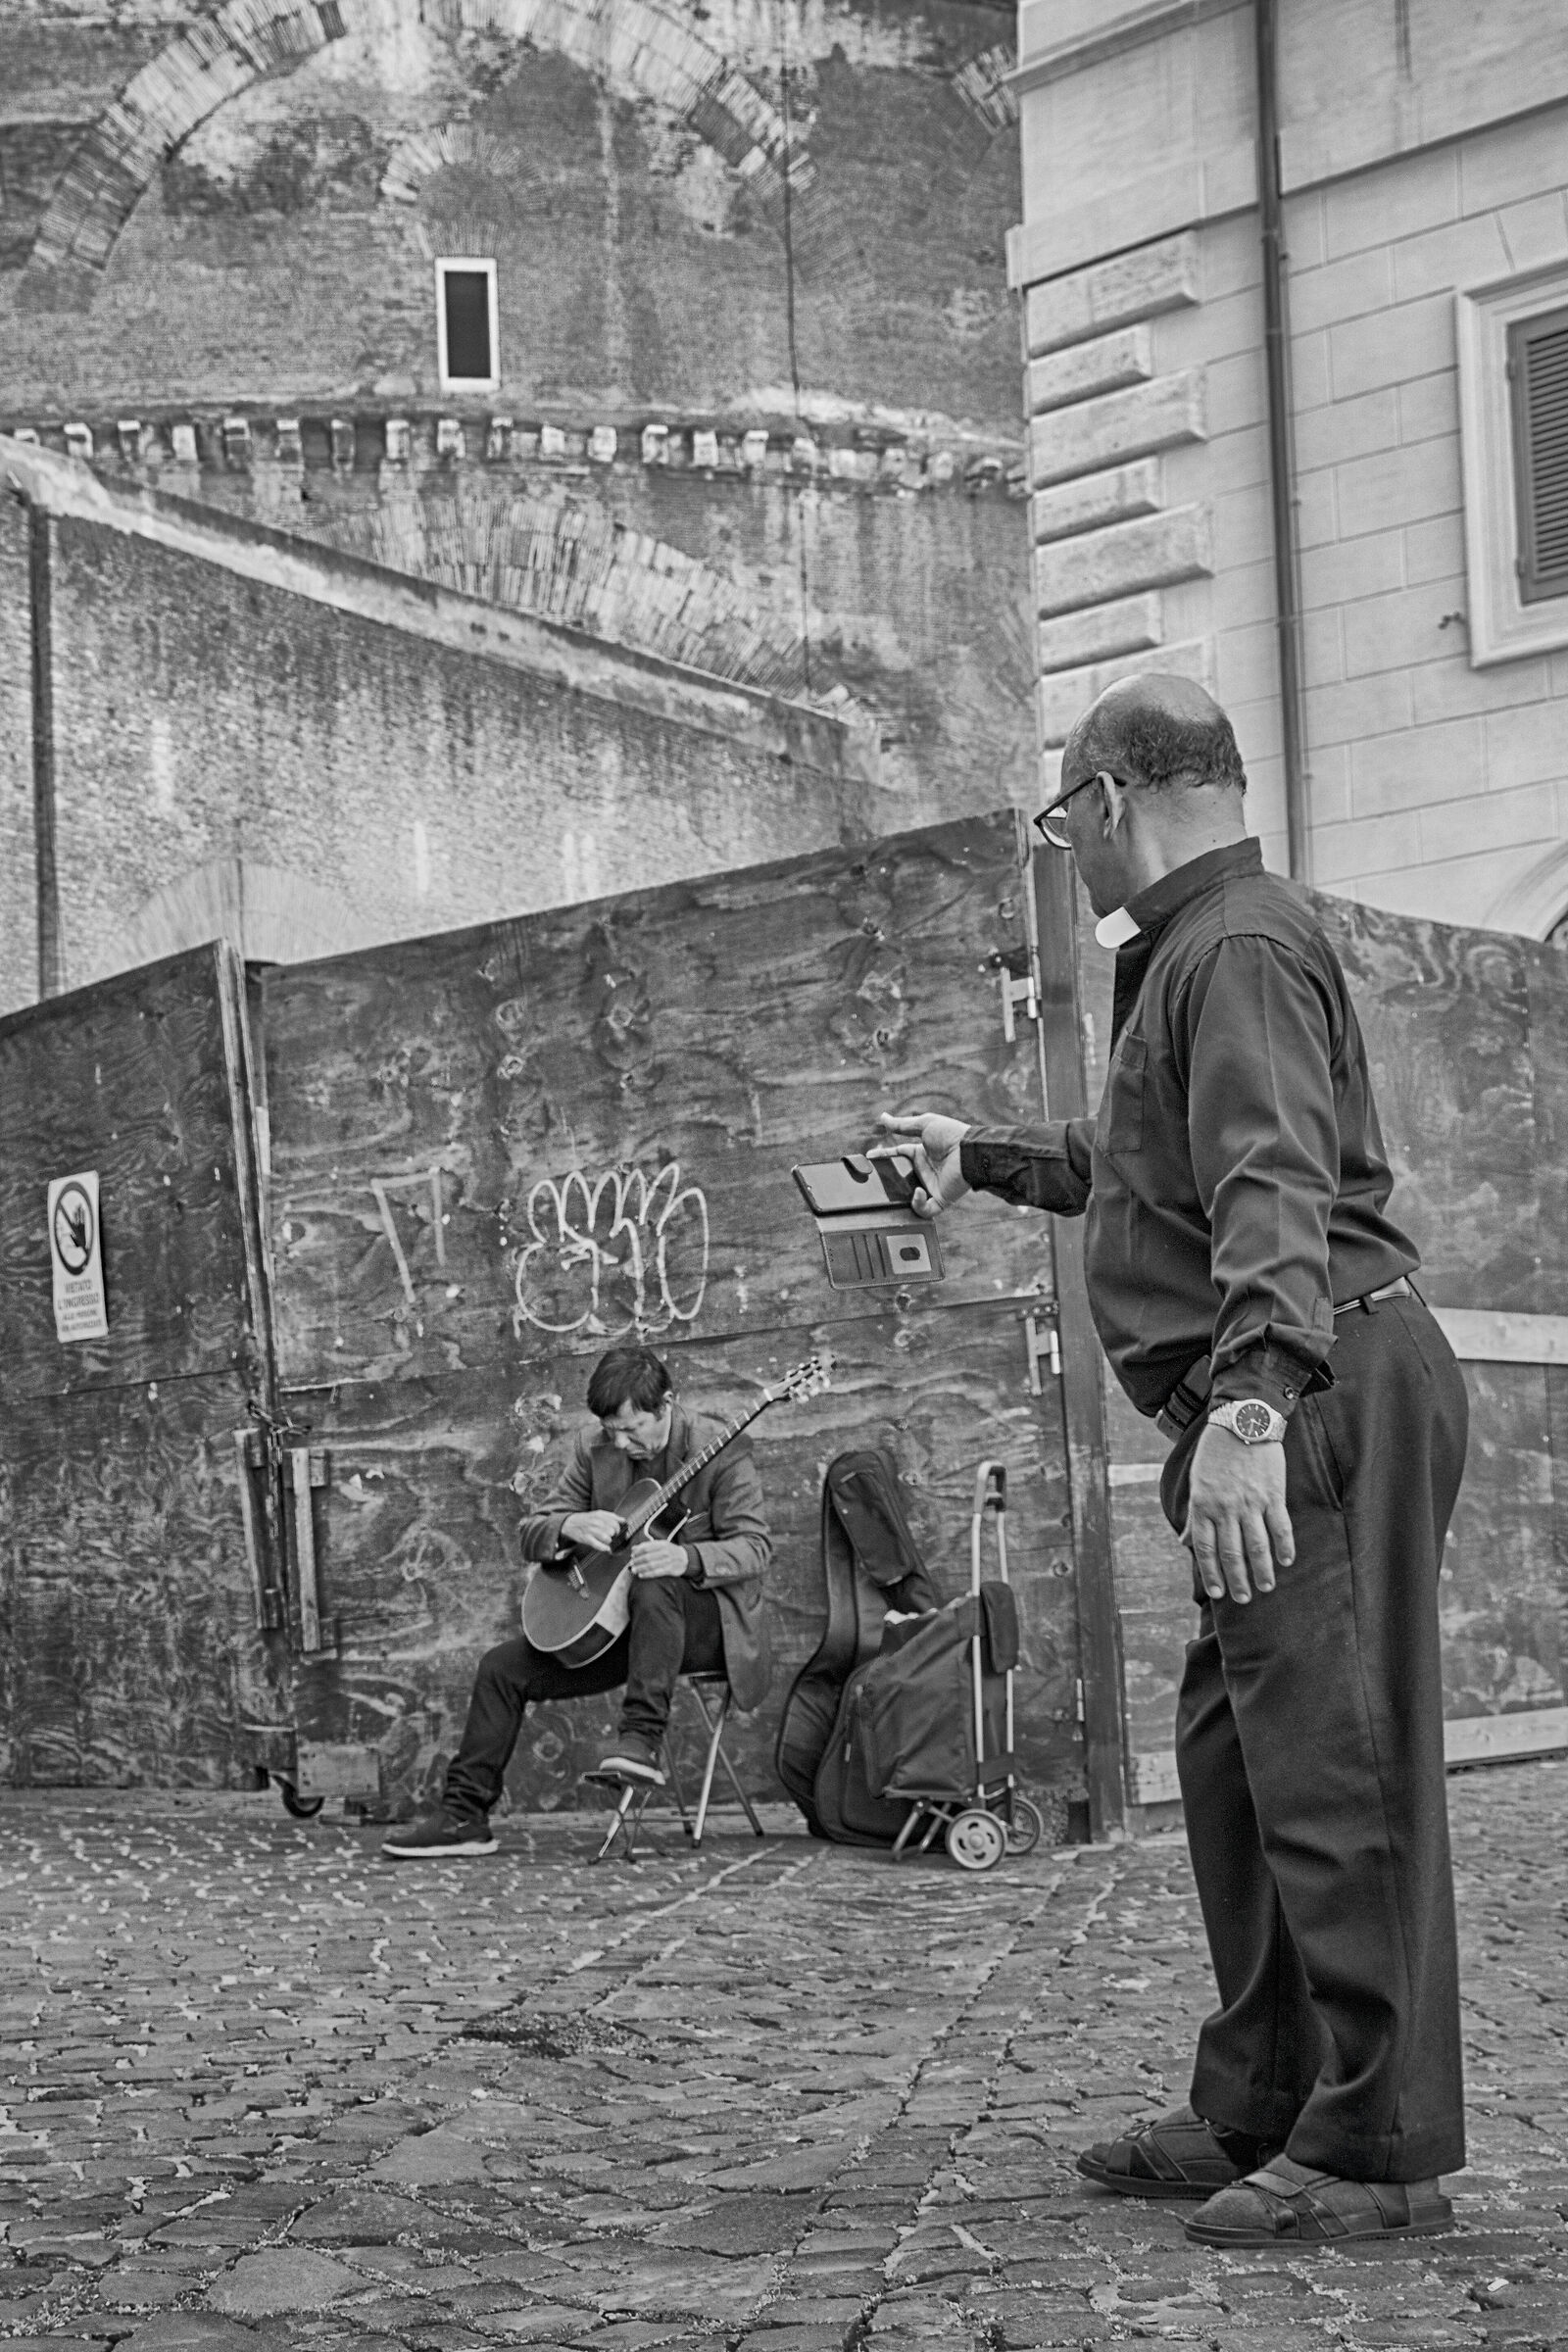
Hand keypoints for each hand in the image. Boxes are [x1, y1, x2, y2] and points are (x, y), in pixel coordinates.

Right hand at [561, 1510, 625, 1551]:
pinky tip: (606, 1548)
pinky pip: (598, 1545)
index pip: (615, 1523)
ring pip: (607, 1538)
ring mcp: (591, 1531)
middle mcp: (596, 1522)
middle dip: (613, 1535)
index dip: (618, 1529)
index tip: (617, 1531)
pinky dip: (604, 1548)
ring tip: (607, 1541)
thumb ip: (612, 1516)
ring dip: (609, 1541)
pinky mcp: (586, 1539)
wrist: (570, 1523)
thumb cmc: (586, 1520)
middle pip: (612, 1531)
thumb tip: (624, 1520)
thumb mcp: (598, 1514)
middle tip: (611, 1536)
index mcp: (600, 1515)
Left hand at [629, 1538, 689, 1579]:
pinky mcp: (669, 1570)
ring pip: (651, 1565)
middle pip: (647, 1557)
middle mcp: (665, 1552)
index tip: (632, 1555)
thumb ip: (647, 1546)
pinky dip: (647, 1574)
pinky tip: (641, 1575)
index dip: (637, 1552)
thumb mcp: (660, 1544)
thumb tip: (634, 1549)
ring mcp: (668, 1561)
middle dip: (637, 1561)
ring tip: (634, 1570)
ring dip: (640, 1568)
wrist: (685, 1558)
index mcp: (662, 1544)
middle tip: (631, 1564)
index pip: (646, 1548)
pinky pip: (656, 1573)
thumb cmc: (670, 1551)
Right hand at [875, 1111, 971, 1219]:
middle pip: (900, 1178)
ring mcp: (931, 1185)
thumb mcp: (924, 1125)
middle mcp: (924, 1170)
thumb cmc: (951, 1135)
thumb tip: (883, 1117)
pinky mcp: (940, 1198)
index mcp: (920, 1153)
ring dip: (899, 1196)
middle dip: (886, 1179)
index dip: (883, 1156)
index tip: (869, 1157)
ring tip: (892, 1189)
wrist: (970, 1151)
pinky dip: (918, 1204)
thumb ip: (902, 1124)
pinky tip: (917, 1191)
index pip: (897, 1155)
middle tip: (875, 1177)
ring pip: (909, 1197)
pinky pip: (925, 1209)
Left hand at [1182, 1423, 1293, 1603]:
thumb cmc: (1216, 1454)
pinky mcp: (1272, 1494)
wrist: (1242, 1421)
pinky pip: (1280, 1526)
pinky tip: (1286, 1561)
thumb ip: (1194, 1515)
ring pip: (1256, 1544)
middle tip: (1243, 1598)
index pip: (1206, 1548)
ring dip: (1261, 1570)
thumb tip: (1184, 1542)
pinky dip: (1284, 1546)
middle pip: (1232, 1552)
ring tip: (1265, 1587)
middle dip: (1237, 1579)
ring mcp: (1250, 1501)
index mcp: (1204, 1505)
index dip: (1211, 1573)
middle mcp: (1226, 1507)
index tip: (1218, 1592)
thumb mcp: (1197, 1482)